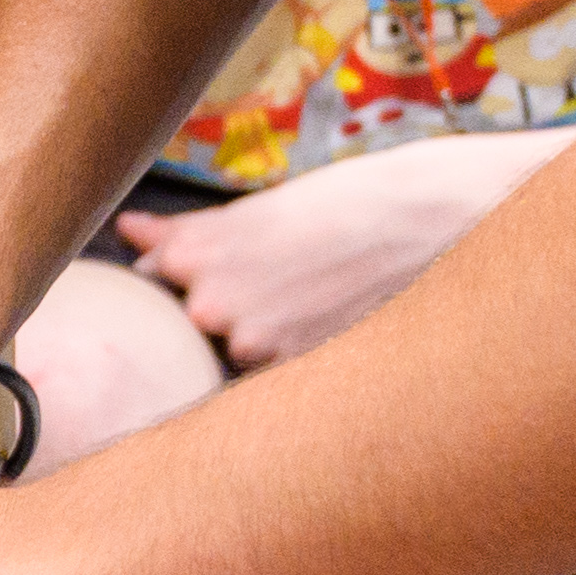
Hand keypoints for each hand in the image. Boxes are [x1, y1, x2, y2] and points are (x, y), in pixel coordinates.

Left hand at [117, 130, 559, 367]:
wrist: (444, 219)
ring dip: (267, 330)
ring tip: (322, 290)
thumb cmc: (358, 200)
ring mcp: (258, 348)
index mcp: (196, 253)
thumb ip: (194, 233)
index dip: (187, 272)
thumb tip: (130, 234)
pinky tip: (338, 316)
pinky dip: (302, 351)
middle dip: (228, 302)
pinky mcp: (302, 374)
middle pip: (196, 321)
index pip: (157, 279)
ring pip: (240, 349)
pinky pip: (279, 372)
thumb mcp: (269, 205)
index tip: (218, 262)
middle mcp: (214, 308)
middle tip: (290, 274)